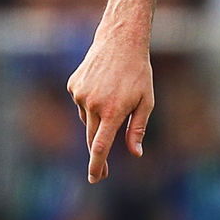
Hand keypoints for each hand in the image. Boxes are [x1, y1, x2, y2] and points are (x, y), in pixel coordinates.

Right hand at [67, 31, 153, 183]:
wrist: (119, 42)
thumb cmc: (138, 73)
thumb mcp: (146, 102)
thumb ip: (137, 129)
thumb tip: (135, 153)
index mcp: (113, 111)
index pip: (101, 145)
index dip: (96, 164)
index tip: (95, 178)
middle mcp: (93, 105)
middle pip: (92, 139)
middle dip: (97, 156)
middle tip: (103, 173)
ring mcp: (80, 95)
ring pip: (87, 121)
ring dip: (98, 122)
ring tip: (114, 102)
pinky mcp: (73, 86)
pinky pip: (82, 105)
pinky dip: (91, 106)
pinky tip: (103, 90)